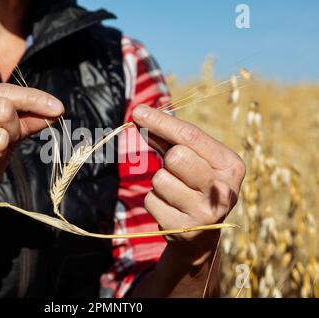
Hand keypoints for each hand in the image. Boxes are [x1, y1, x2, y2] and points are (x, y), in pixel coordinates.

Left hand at [132, 105, 245, 261]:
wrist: (201, 234)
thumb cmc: (194, 184)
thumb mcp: (190, 158)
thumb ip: (168, 138)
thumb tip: (140, 115)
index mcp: (231, 165)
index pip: (192, 136)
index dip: (162, 122)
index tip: (138, 112)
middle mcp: (224, 190)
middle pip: (176, 157)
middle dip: (167, 160)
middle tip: (177, 171)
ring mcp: (205, 213)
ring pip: (160, 180)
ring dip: (160, 183)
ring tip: (174, 192)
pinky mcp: (183, 230)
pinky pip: (151, 201)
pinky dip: (154, 201)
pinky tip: (169, 208)